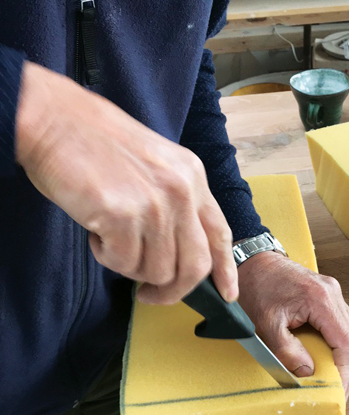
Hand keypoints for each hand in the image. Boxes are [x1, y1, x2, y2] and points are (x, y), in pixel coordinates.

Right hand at [15, 61, 236, 304]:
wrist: (54, 120)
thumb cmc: (95, 142)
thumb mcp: (155, 164)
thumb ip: (174, 202)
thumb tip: (177, 252)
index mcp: (193, 177)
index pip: (220, 233)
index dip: (225, 269)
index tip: (227, 294)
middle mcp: (182, 192)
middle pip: (194, 266)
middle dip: (172, 290)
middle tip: (149, 294)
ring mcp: (155, 205)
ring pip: (157, 270)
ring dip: (130, 266)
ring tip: (110, 237)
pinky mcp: (123, 217)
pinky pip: (123, 263)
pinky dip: (106, 256)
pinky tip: (95, 232)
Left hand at [237, 252, 348, 396]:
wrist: (252, 261)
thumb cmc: (256, 287)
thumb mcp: (266, 324)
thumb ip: (287, 351)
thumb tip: (307, 373)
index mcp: (320, 299)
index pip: (346, 342)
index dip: (346, 372)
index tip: (339, 392)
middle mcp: (332, 293)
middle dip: (346, 369)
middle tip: (337, 393)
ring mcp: (333, 292)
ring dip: (344, 358)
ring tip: (334, 380)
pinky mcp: (327, 295)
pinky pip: (341, 324)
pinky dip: (338, 345)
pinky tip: (329, 360)